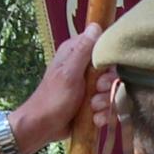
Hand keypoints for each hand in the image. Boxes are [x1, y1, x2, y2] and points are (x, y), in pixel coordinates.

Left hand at [4, 27, 104, 153]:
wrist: (42, 128)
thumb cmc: (52, 98)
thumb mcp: (69, 73)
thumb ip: (84, 51)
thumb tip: (96, 25)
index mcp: (76, 53)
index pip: (102, 46)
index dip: (108, 59)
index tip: (104, 71)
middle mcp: (83, 67)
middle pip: (111, 71)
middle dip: (107, 86)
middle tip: (97, 92)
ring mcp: (88, 86)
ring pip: (110, 90)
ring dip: (104, 103)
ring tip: (92, 109)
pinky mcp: (90, 103)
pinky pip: (106, 106)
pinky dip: (102, 114)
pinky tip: (94, 119)